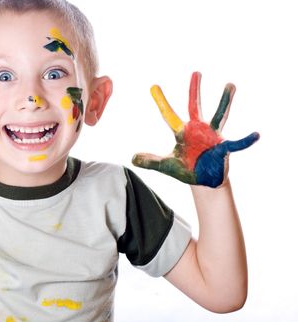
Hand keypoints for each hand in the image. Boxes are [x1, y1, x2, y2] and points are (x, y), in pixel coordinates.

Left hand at [132, 72, 258, 187]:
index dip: (161, 102)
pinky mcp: (224, 148)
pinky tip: (256, 134)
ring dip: (224, 101)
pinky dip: (246, 140)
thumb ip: (151, 161)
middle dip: (194, 90)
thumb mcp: (166, 166)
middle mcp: (198, 130)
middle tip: (195, 72)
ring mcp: (212, 136)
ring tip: (229, 85)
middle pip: (194, 106)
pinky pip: (237, 143)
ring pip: (219, 115)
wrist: (204, 181)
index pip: (168, 115)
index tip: (153, 86)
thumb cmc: (187, 169)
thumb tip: (132, 158)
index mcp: (182, 133)